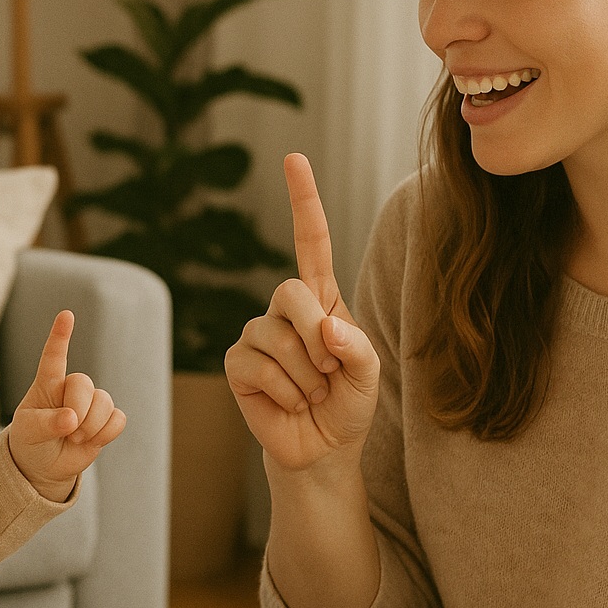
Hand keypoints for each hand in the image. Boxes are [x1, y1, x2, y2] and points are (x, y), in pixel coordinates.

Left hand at [9, 311, 126, 501]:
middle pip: (84, 384)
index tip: (66, 315)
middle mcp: (71, 388)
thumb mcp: (28, 432)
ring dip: (90, 427)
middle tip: (67, 431)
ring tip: (74, 438)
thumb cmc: (30, 440)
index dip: (60, 336)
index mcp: (47, 384)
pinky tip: (90, 441)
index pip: (54, 356)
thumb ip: (46, 423)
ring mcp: (91, 402)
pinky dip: (105, 435)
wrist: (44, 465)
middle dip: (77, 410)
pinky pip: (118, 419)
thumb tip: (72, 419)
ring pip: (104, 403)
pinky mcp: (107, 418)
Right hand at [225, 153, 379, 471]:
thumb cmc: (349, 404)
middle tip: (329, 373)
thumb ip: (356, 347)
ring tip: (311, 393)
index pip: (310, 240)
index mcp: (322, 299)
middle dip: (317, 337)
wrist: (322, 450)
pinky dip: (285, 392)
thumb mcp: (370, 374)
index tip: (294, 158)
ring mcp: (257, 333)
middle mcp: (285, 309)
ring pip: (277, 338)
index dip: (303, 200)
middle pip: (291, 291)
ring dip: (305, 376)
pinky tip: (289, 403)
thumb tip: (323, 330)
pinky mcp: (238, 363)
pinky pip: (258, 366)